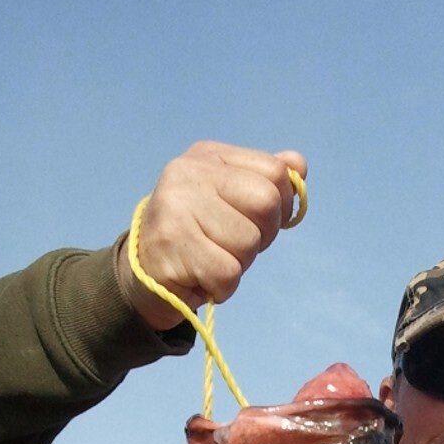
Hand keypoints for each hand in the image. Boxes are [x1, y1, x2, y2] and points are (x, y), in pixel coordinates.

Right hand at [118, 141, 307, 328]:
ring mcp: (177, 207)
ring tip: (211, 259)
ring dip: (239, 264)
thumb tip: (298, 165)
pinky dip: (223, 287)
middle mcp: (189, 173)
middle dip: (262, 235)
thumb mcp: (233, 200)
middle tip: (233, 246)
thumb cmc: (199, 236)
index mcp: (209, 156)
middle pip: (267, 203)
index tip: (257, 222)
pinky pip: (228, 273)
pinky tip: (202, 279)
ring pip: (249, 242)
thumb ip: (266, 181)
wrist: (144, 273)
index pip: (275, 172)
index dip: (280, 206)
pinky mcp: (172, 245)